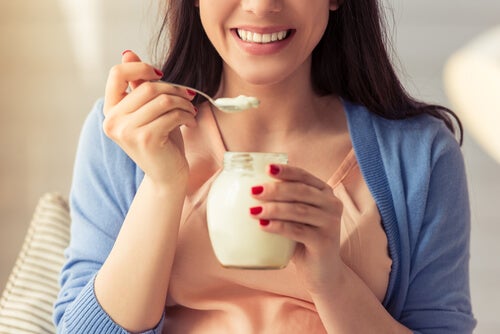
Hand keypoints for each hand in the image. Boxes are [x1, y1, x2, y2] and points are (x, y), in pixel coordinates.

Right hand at [102, 50, 197, 186]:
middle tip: (188, 97)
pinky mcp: (145, 139)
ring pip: (162, 100)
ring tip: (190, 111)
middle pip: (147, 87)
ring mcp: (127, 131)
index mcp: (110, 110)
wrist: (167, 175)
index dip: (141, 68)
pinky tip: (190, 122)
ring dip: (183, 103)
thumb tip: (127, 53)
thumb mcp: (148, 110)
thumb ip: (137, 85)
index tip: (160, 74)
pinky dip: (186, 115)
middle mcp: (112, 121)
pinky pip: (171, 114)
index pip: (117, 74)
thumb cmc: (161, 141)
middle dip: (174, 89)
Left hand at [250, 164, 344, 294]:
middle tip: (253, 191)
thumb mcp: (295, 217)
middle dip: (276, 189)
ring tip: (253, 211)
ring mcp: (331, 223)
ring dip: (274, 209)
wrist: (322, 271)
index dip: (286, 171)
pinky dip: (278, 227)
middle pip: (301, 191)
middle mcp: (332, 204)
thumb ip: (283, 202)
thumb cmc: (303, 240)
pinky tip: (263, 225)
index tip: (267, 168)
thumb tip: (250, 189)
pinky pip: (298, 231)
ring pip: (299, 210)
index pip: (304, 176)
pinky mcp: (325, 241)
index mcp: (324, 192)